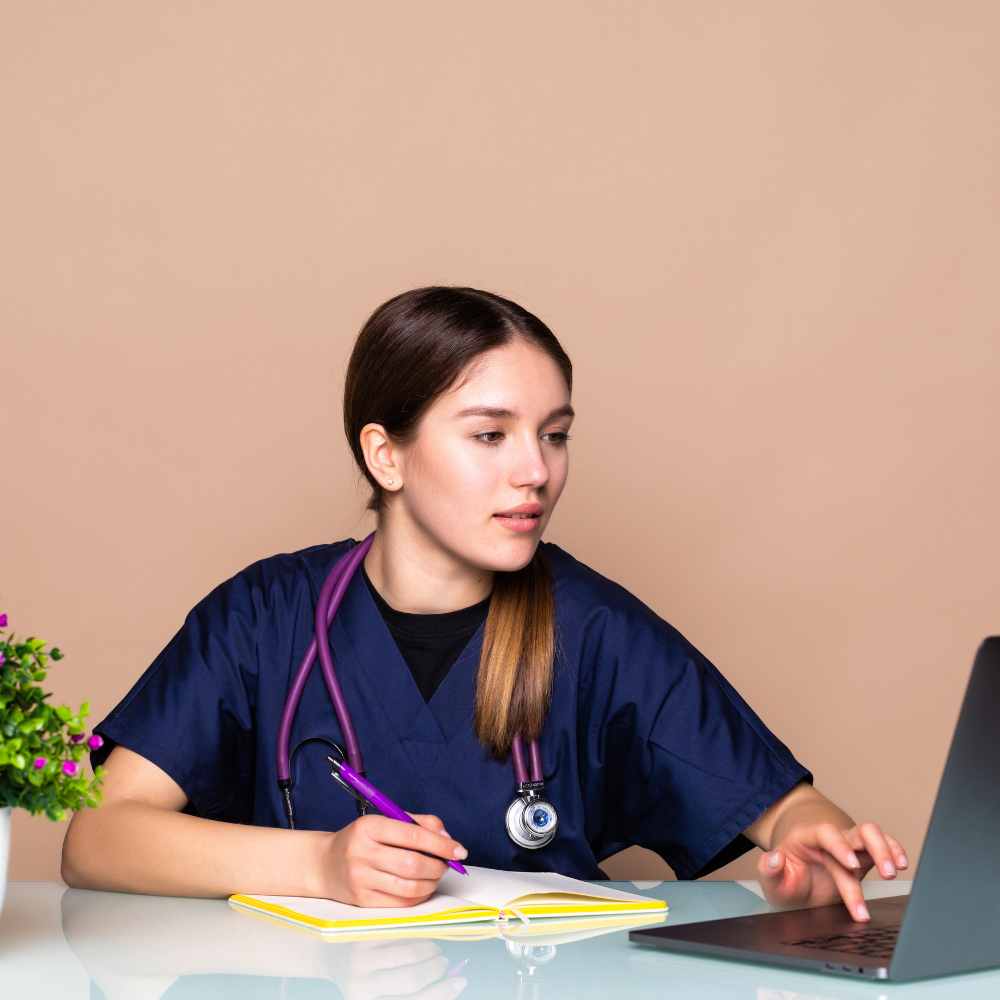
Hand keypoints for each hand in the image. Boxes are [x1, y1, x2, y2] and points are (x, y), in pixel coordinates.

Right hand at [318, 812, 467, 907]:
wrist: (324, 864)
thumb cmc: (362, 839)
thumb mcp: (385, 821)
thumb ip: (419, 823)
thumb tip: (447, 837)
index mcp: (369, 827)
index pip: (413, 835)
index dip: (441, 844)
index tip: (459, 850)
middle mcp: (362, 853)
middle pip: (413, 864)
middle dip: (439, 866)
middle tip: (447, 864)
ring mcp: (361, 879)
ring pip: (410, 886)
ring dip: (432, 882)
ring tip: (435, 874)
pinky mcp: (362, 901)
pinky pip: (401, 902)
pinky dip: (419, 895)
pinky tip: (422, 886)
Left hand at [757, 820, 908, 921]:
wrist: (795, 882)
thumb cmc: (785, 878)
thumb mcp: (771, 880)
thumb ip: (768, 869)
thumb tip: (774, 858)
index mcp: (808, 839)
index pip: (827, 834)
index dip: (840, 846)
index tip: (851, 865)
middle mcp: (833, 840)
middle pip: (859, 832)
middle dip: (876, 850)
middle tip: (887, 872)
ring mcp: (850, 848)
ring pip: (874, 836)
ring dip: (888, 851)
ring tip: (896, 871)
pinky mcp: (863, 859)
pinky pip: (883, 848)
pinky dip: (895, 852)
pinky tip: (901, 864)